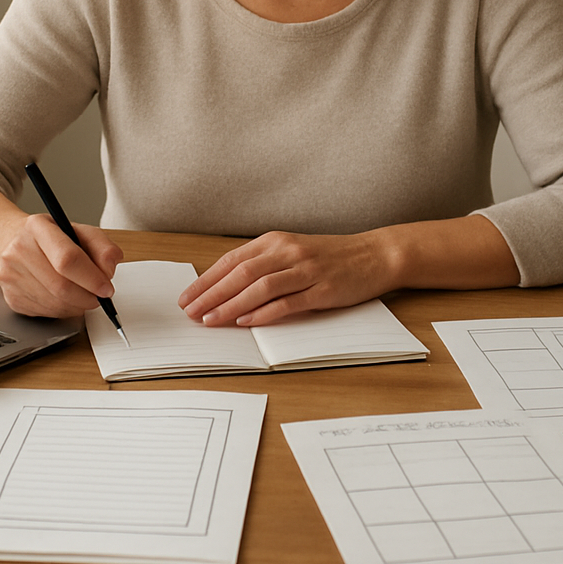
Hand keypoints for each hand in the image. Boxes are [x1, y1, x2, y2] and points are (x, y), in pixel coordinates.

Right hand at [0, 213, 122, 317]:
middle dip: (88, 297)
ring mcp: (11, 276)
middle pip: (61, 287)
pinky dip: (64, 310)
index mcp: (38, 228)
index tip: (106, 287)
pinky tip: (66, 298)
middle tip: (100, 296)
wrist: (7, 241)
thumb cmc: (47, 237)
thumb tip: (109, 269)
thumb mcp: (77, 230)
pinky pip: (46, 313)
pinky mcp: (11, 297)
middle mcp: (19, 251)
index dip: (92, 278)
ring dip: (78, 306)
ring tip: (84, 295)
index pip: (67, 258)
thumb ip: (101, 245)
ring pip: (55, 304)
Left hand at [177, 230, 400, 327]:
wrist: (374, 255)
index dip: (207, 279)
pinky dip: (264, 313)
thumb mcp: (292, 252)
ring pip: (259, 287)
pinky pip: (287, 302)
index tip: (188, 297)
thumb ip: (263, 264)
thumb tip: (226, 287)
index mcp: (276, 240)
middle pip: (240, 273)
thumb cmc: (330, 257)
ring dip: (231, 305)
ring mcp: (305, 270)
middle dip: (211, 294)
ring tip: (210, 320)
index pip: (232, 260)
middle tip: (190, 312)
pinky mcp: (321, 290)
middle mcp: (287, 251)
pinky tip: (246, 322)